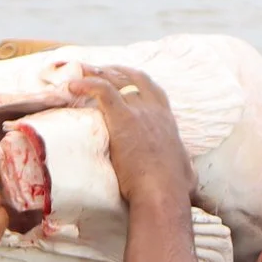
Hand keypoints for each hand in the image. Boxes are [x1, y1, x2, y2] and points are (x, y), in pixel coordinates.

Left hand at [67, 65, 194, 209]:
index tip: (122, 79)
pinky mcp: (123, 118)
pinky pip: (102, 91)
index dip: (136, 81)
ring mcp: (139, 112)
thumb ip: (185, 167)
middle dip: (114, 71)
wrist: (163, 192)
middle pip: (133, 79)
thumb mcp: (186, 173)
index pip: (152, 90)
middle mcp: (155, 110)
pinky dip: (87, 84)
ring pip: (116, 81)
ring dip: (97, 73)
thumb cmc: (173, 189)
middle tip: (96, 70)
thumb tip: (189, 175)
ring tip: (79, 71)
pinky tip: (72, 86)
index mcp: (167, 121)